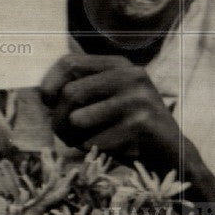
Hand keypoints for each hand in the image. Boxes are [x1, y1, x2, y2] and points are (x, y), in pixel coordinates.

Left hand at [39, 53, 186, 175]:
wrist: (170, 152)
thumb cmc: (129, 126)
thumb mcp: (110, 98)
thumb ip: (84, 88)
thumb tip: (43, 90)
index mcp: (119, 65)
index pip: (70, 62)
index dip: (50, 83)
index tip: (46, 101)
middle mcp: (130, 75)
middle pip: (71, 93)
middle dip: (60, 120)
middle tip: (65, 135)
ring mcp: (138, 98)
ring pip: (79, 119)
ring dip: (76, 139)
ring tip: (88, 142)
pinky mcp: (141, 123)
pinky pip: (96, 142)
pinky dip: (97, 151)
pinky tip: (112, 150)